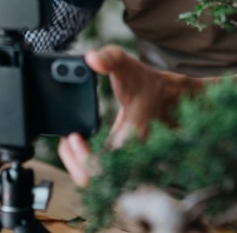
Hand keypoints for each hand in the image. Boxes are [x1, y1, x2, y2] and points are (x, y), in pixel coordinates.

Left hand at [58, 45, 202, 186]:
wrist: (166, 98)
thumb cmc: (144, 82)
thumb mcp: (128, 64)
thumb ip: (110, 58)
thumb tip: (91, 58)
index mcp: (133, 133)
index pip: (105, 162)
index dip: (83, 157)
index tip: (74, 136)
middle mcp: (130, 153)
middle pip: (95, 177)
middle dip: (75, 161)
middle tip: (70, 137)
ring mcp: (127, 161)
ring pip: (96, 179)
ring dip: (78, 163)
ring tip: (73, 139)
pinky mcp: (120, 163)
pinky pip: (98, 173)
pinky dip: (84, 162)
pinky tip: (79, 145)